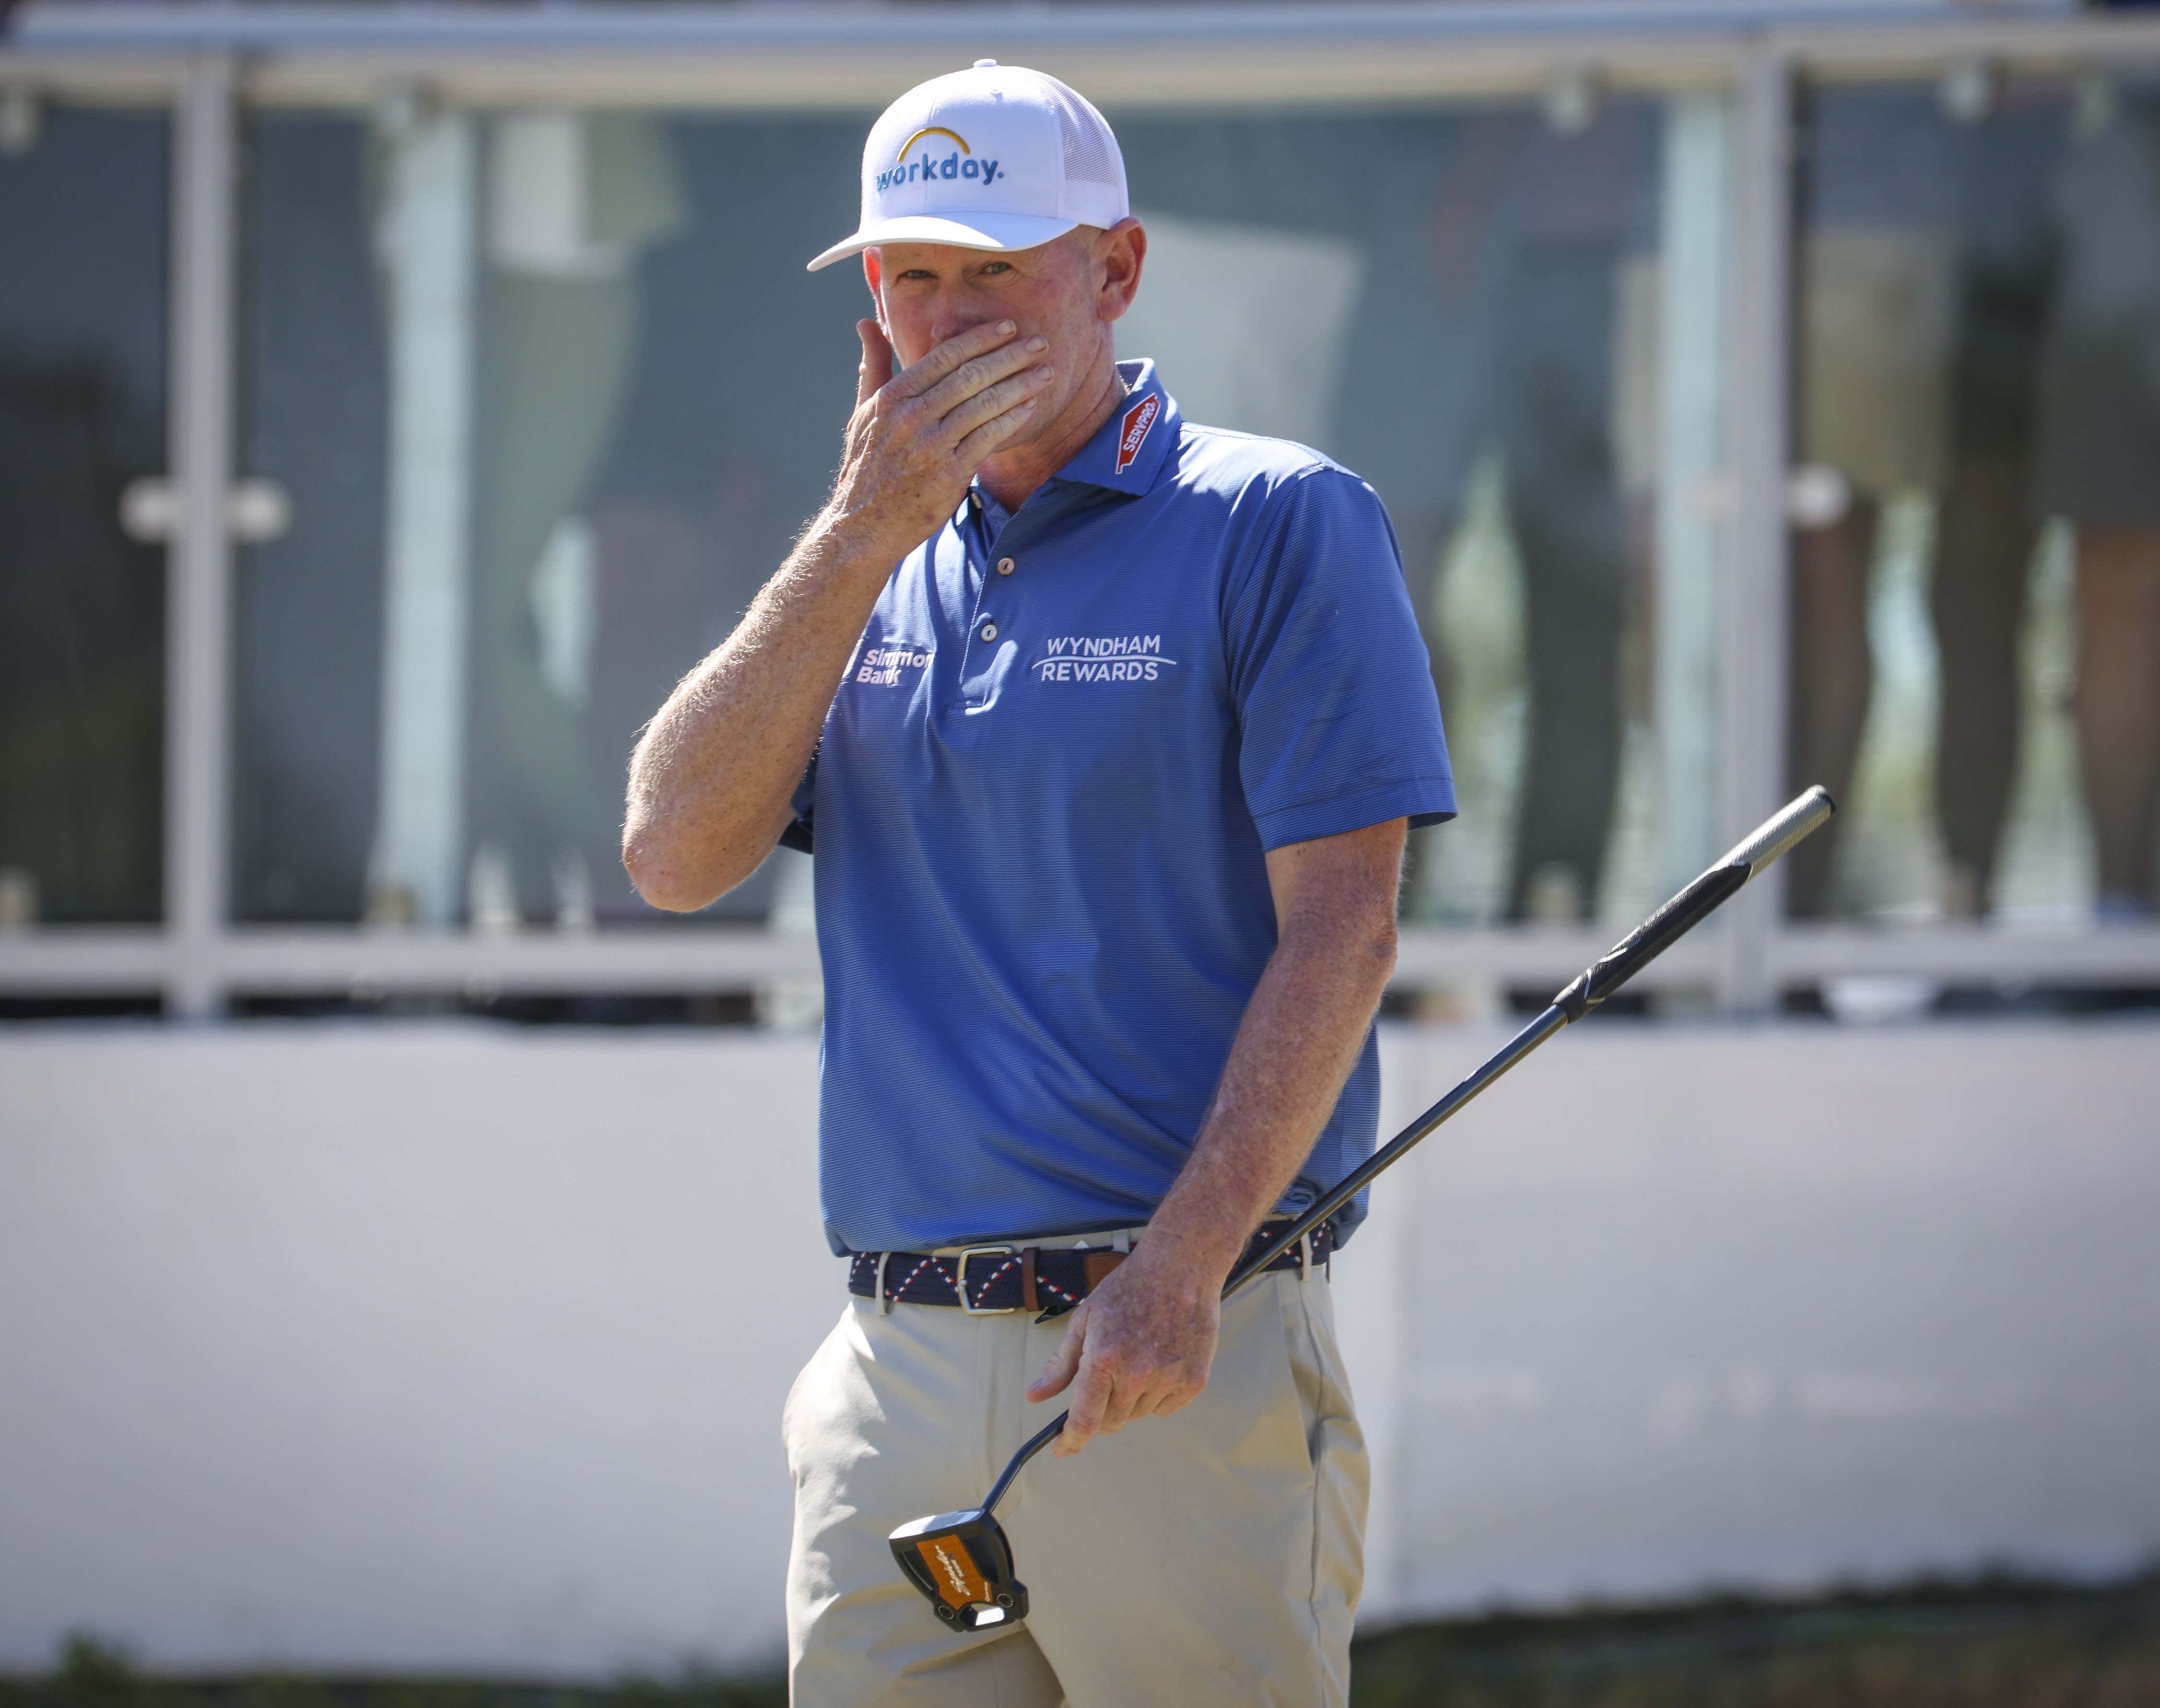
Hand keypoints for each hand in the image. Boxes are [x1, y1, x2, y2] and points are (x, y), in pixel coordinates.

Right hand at [825, 318, 1053, 561]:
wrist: (863, 527)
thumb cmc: (865, 468)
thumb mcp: (862, 413)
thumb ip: (873, 367)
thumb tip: (866, 322)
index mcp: (891, 398)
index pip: (944, 357)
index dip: (980, 339)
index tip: (1008, 327)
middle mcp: (911, 417)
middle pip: (970, 376)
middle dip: (1010, 357)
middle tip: (1040, 344)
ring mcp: (931, 445)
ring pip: (984, 404)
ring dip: (1020, 386)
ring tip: (1046, 374)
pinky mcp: (949, 474)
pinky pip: (988, 438)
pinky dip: (1011, 420)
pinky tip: (1030, 407)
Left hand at [1026, 1239, 1222, 1456]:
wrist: (1180, 1267)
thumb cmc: (1129, 1289)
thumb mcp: (1085, 1320)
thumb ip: (1061, 1364)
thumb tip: (1035, 1396)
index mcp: (1104, 1359)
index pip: (1084, 1420)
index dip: (1071, 1441)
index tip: (1062, 1448)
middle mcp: (1136, 1375)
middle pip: (1110, 1422)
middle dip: (1101, 1409)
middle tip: (1108, 1376)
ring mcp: (1168, 1379)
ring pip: (1138, 1415)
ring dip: (1131, 1399)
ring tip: (1138, 1357)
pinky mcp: (1194, 1381)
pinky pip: (1166, 1408)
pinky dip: (1158, 1394)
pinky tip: (1160, 1361)